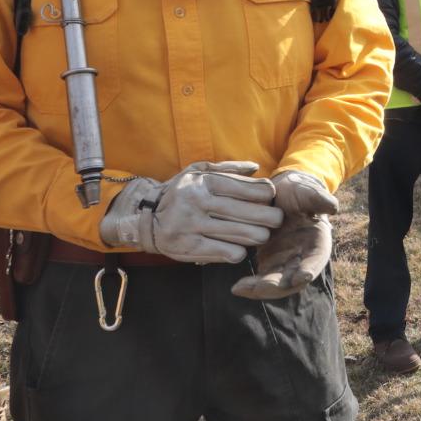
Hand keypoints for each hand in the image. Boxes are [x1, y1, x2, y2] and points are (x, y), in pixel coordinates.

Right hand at [98, 161, 281, 263]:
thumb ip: (227, 168)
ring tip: (262, 235)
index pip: (246, 188)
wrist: (144, 219)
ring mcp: (192, 226)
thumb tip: (255, 167)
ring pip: (241, 234)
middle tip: (277, 220)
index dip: (266, 194)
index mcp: (203, 182)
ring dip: (258, 236)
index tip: (272, 198)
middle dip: (270, 218)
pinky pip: (226, 252)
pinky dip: (238, 252)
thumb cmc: (180, 193)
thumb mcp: (197, 172)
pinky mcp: (188, 248)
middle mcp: (197, 202)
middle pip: (248, 213)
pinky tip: (240, 249)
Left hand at [232, 171, 335, 300]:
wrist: (281, 194)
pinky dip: (250, 286)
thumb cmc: (298, 193)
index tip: (302, 276)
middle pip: (293, 281)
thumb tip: (333, 207)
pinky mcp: (268, 264)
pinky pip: (260, 280)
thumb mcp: (308, 192)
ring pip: (274, 285)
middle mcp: (302, 260)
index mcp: (317, 245)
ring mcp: (284, 264)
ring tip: (240, 288)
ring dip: (259, 290)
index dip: (310, 269)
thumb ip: (319, 199)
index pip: (316, 261)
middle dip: (278, 286)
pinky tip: (236, 287)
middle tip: (262, 287)